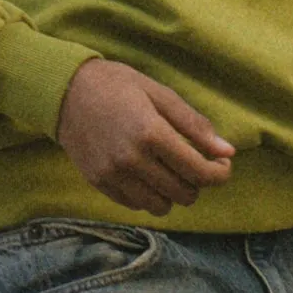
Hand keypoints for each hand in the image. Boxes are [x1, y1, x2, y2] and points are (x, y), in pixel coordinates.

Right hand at [55, 58, 236, 212]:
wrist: (64, 91)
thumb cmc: (117, 85)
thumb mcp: (160, 94)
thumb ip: (195, 125)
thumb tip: (227, 152)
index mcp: (151, 133)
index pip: (199, 171)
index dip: (220, 173)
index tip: (222, 164)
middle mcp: (132, 160)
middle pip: (184, 193)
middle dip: (198, 182)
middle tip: (196, 164)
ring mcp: (113, 175)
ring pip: (161, 206)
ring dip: (173, 193)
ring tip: (170, 171)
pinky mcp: (99, 183)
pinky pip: (135, 205)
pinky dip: (148, 195)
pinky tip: (147, 174)